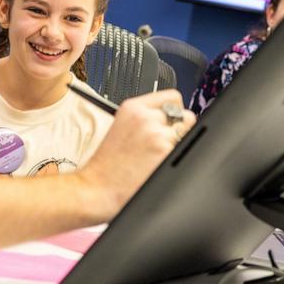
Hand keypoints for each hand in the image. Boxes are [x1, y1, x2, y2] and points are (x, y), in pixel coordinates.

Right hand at [76, 90, 196, 219]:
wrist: (97, 187)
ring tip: (156, 157)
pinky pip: (184, 154)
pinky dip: (175, 161)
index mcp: (134, 107)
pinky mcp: (164, 152)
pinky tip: (157, 167)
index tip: (173, 122)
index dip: (176, 111)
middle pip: (185, 116)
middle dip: (179, 130)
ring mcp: (156, 134)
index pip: (173, 97)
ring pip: (187, 136)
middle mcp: (146, 117)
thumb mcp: (121, 127)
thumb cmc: (107, 163)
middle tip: (164, 144)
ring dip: (178, 146)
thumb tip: (173, 118)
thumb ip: (145, 118)